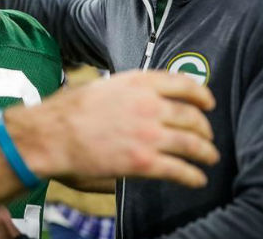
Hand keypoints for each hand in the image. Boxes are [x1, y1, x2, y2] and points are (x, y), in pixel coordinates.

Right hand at [8, 69, 218, 187]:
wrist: (52, 134)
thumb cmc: (70, 110)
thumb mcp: (104, 86)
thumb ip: (130, 91)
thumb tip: (144, 100)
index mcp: (139, 83)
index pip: (184, 84)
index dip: (202, 95)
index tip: (208, 102)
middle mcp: (149, 105)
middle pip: (192, 116)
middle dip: (204, 128)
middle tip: (207, 135)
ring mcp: (149, 134)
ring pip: (192, 143)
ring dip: (205, 152)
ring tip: (210, 157)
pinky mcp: (143, 161)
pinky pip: (179, 170)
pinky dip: (193, 176)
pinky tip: (197, 179)